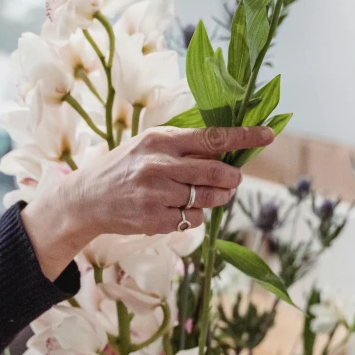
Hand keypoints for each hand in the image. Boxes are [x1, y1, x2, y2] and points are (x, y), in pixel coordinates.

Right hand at [21, 126, 273, 280]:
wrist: (86, 199)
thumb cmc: (124, 167)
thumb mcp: (148, 144)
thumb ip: (183, 144)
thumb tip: (225, 144)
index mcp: (160, 140)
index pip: (212, 137)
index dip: (244, 136)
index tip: (268, 135)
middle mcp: (159, 165)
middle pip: (216, 172)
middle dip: (232, 177)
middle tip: (234, 179)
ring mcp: (157, 195)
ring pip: (208, 198)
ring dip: (218, 197)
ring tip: (211, 194)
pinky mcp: (154, 220)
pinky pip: (193, 220)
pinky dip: (196, 216)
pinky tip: (180, 209)